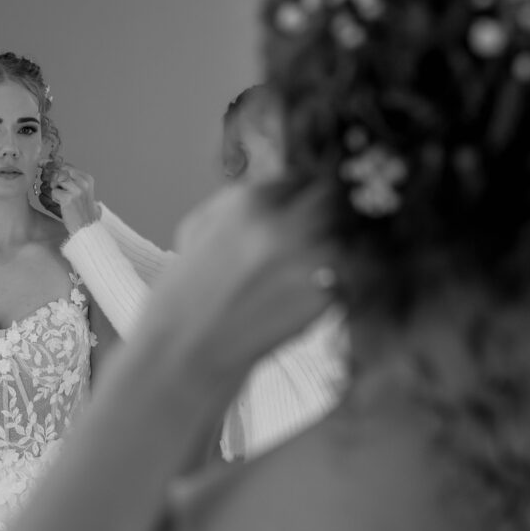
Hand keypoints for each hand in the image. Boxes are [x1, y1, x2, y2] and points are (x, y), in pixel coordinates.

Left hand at [45, 163, 101, 232]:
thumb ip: (68, 180)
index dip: (52, 164)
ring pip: (54, 181)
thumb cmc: (81, 211)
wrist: (88, 227)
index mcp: (86, 178)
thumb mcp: (80, 192)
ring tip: (56, 198)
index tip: (41, 164)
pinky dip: (52, 199)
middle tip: (43, 180)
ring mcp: (76, 190)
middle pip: (58, 171)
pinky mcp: (68, 199)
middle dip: (48, 175)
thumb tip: (49, 166)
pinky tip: (59, 205)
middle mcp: (83, 182)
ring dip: (50, 189)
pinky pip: (53, 193)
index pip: (66, 165)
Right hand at [142, 182, 336, 380]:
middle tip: (313, 236)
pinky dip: (329, 289)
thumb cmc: (184, 293)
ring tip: (298, 275)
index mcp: (252, 202)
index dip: (303, 193)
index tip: (304, 206)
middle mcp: (286, 227)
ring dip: (331, 253)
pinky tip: (296, 302)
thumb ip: (241, 201)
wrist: (185, 353)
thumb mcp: (199, 229)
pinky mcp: (324, 299)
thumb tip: (278, 186)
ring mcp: (310, 263)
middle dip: (327, 214)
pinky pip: (344, 281)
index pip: (303, 177)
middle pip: (335, 202)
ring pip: (345, 241)